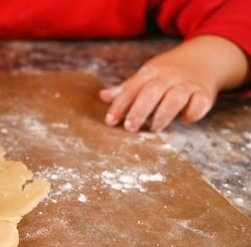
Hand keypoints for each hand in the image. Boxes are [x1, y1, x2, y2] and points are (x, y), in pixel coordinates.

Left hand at [100, 35, 249, 131]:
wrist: (205, 57)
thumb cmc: (169, 72)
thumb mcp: (147, 75)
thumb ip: (126, 88)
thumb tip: (102, 96)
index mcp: (151, 71)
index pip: (132, 87)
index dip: (119, 105)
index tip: (110, 121)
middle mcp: (169, 76)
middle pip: (152, 91)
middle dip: (139, 111)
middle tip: (130, 128)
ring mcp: (188, 84)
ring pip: (176, 97)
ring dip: (163, 115)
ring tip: (155, 128)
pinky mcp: (205, 92)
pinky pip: (200, 103)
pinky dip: (191, 114)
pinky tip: (183, 120)